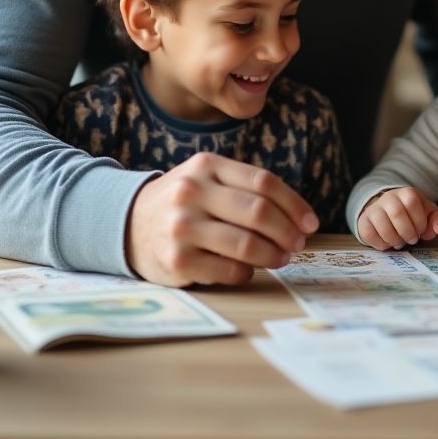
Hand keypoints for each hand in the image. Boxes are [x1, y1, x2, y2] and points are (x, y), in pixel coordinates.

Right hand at [125, 153, 318, 286]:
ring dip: (273, 255)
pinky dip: (247, 272)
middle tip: (299, 243)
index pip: (263, 182)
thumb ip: (245, 188)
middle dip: (288, 231)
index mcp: (206, 166)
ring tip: (282, 258)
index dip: (294, 204)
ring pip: (246, 244)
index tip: (310, 222)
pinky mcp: (176, 261)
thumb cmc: (183, 202)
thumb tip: (297, 217)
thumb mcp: (206, 178)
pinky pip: (228, 270)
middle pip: (259, 212)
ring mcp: (182, 227)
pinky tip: (249, 269)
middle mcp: (192, 192)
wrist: (127, 223)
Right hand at [357, 187, 437, 249]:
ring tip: (400, 242)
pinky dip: (382, 244)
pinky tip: (388, 243)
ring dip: (395, 240)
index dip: (419, 221)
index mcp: (406, 193)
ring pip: (383, 225)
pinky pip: (370, 235)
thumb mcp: (427, 213)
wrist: (385, 210)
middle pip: (396, 212)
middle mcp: (387, 198)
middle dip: (407, 231)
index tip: (421, 231)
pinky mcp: (363, 222)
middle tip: (411, 239)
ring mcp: (373, 209)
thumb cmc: (410, 214)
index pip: (412, 202)